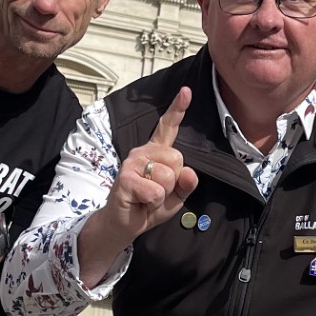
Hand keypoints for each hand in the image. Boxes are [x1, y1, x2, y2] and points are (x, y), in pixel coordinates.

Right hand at [102, 88, 199, 240]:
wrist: (124, 224)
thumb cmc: (148, 206)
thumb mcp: (175, 196)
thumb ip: (186, 184)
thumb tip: (191, 173)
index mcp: (156, 152)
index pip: (168, 127)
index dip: (177, 108)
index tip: (186, 90)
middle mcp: (143, 152)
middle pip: (178, 159)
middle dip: (174, 181)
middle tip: (157, 191)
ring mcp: (132, 162)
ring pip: (168, 176)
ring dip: (163, 194)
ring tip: (148, 197)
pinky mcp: (125, 177)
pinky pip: (156, 191)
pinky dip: (153, 202)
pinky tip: (140, 201)